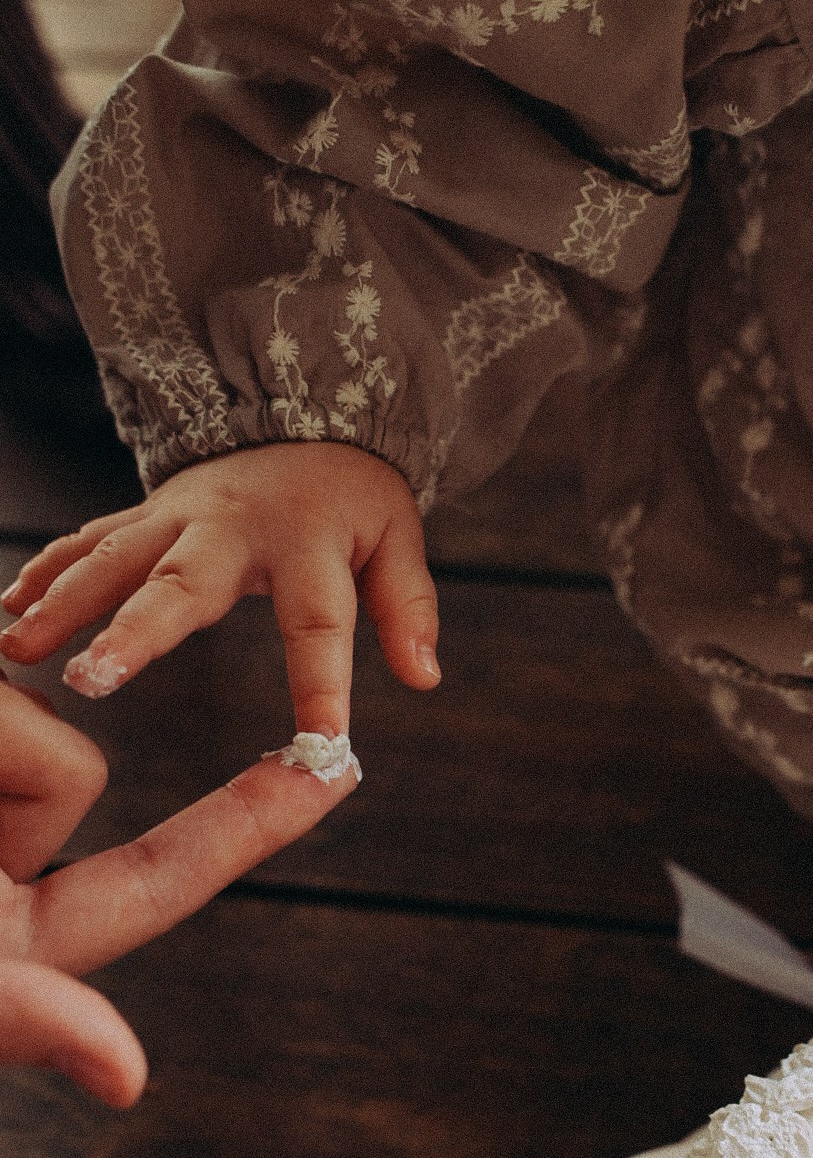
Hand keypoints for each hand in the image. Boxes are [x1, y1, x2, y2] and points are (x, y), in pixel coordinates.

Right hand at [0, 443, 440, 734]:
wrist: (303, 411)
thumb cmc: (353, 497)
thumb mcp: (397, 539)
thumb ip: (407, 607)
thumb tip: (425, 678)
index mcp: (307, 540)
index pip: (319, 620)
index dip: (321, 682)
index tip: (322, 746)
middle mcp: (232, 527)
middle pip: (183, 582)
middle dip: (135, 629)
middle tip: (94, 678)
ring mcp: (178, 517)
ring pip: (115, 557)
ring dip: (64, 600)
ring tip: (20, 648)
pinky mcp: (146, 517)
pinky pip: (90, 541)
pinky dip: (46, 571)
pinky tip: (8, 610)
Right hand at [0, 680, 357, 1106]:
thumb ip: (22, 1017)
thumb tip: (128, 1081)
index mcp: (10, 937)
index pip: (156, 878)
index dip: (248, 828)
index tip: (338, 771)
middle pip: (74, 777)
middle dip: (8, 758)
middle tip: (38, 780)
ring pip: (32, 720)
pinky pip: (0, 681)